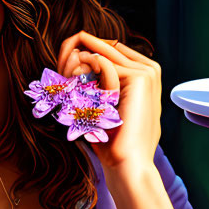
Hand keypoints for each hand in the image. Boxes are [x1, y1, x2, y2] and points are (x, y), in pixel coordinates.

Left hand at [56, 31, 161, 171]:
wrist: (127, 162)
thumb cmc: (112, 140)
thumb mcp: (104, 106)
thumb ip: (100, 83)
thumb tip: (77, 60)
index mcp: (142, 74)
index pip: (108, 51)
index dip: (84, 53)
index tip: (63, 65)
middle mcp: (148, 69)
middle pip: (105, 47)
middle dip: (77, 52)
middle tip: (61, 67)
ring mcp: (147, 71)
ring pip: (102, 52)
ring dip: (78, 63)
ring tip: (67, 81)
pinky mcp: (141, 77)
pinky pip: (104, 62)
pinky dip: (84, 70)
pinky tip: (75, 82)